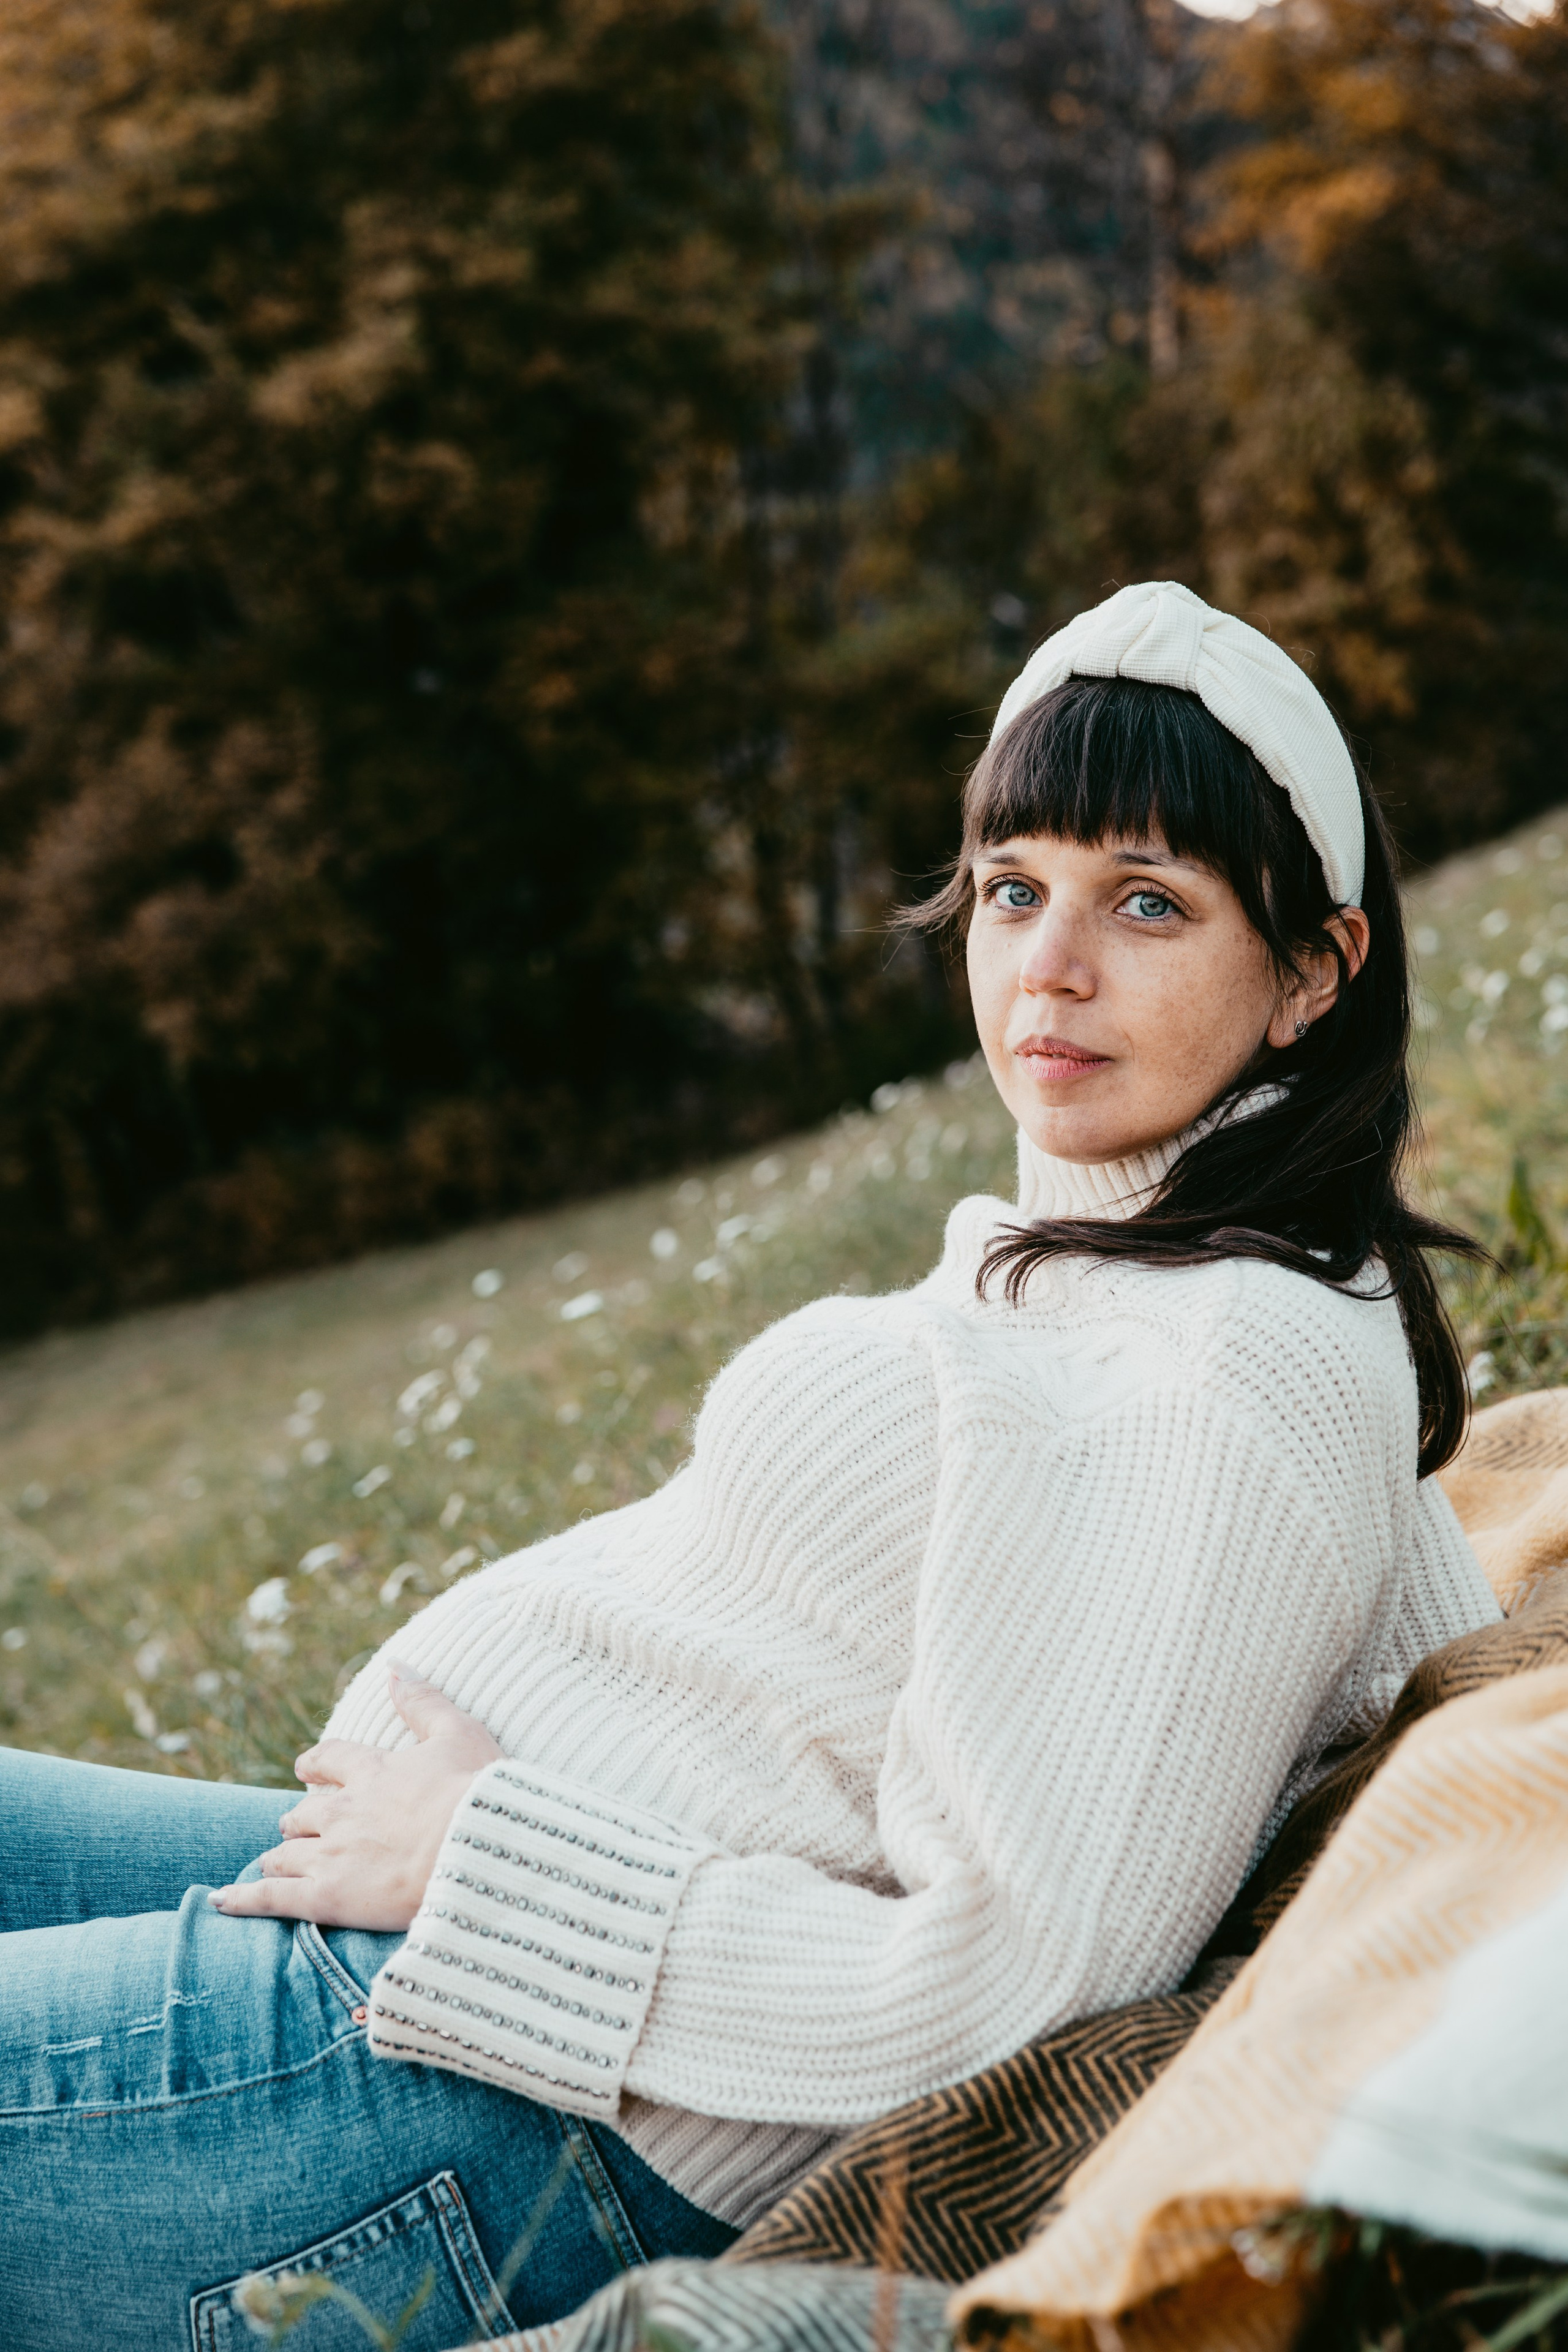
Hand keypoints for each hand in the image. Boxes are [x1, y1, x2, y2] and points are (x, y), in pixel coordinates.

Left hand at [209, 1664, 502, 1931]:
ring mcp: (330, 1855)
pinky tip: (220, 1901)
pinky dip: (241, 1899)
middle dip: (298, 1820)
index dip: (316, 1763)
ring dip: (280, 1856)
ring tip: (276, 1863)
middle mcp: (342, 1811)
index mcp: (371, 1771)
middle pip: (303, 1814)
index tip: (306, 1768)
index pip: (329, 1759)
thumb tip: (396, 1666)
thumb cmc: (475, 1792)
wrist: (475, 1851)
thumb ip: (423, 1701)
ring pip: (285, 1854)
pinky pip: (270, 1899)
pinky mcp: (325, 1898)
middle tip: (298, 1827)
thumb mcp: (459, 1733)